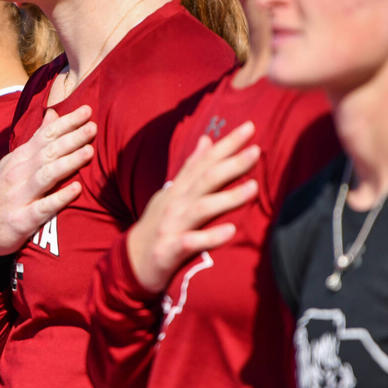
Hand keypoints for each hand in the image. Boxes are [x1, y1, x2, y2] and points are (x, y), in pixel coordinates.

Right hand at [0, 106, 95, 255]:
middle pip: (48, 152)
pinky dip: (59, 197)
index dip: (66, 122)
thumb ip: (36, 140)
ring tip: (89, 152)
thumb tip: (53, 113)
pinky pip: (43, 207)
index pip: (45, 135)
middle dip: (71, 138)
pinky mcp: (22, 219)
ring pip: (47, 175)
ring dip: (68, 162)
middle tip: (93, 126)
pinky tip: (76, 190)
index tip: (87, 110)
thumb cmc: (1, 193)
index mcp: (19, 158)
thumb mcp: (14, 162)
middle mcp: (19, 173)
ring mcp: (19, 196)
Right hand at [125, 120, 260, 293]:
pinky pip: (191, 242)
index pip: (204, 161)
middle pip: (205, 179)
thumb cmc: (159, 225)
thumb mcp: (172, 192)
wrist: (131, 261)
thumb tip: (207, 139)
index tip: (249, 127)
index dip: (226, 144)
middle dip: (231, 164)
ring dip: (228, 197)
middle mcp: (175, 203)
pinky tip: (230, 231)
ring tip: (253, 188)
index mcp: (179, 189)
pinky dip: (210, 236)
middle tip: (256, 151)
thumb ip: (191, 168)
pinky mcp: (168, 250)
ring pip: (201, 208)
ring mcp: (171, 225)